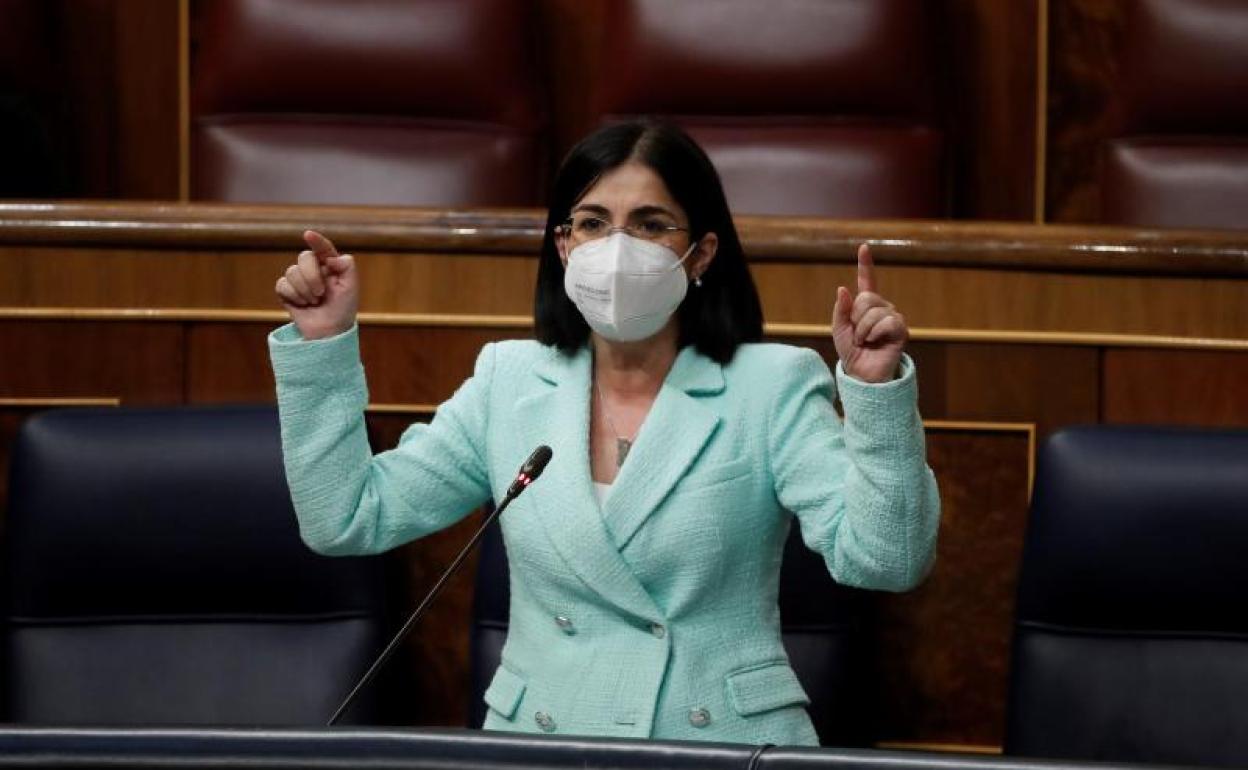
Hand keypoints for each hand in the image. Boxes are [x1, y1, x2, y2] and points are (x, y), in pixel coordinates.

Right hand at [275, 230, 359, 339]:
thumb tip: (331, 257)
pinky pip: (282, 284)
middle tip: (320, 293)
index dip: (316, 241)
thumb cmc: (343, 309)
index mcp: (330, 265)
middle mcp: (313, 269)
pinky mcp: (286, 291)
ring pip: (291, 271)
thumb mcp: (351, 287)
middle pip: (304, 257)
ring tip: (314, 302)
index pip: (323, 248)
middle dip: (311, 275)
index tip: (308, 235)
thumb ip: (347, 267)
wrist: (329, 331)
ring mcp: (299, 279)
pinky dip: (293, 296)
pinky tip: (303, 305)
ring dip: (304, 290)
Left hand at [831, 243, 907, 382]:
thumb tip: (843, 288)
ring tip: (865, 342)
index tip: (863, 247)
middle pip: (866, 297)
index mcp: (867, 306)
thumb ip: (840, 310)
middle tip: (857, 335)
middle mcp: (883, 308)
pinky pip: (886, 321)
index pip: (867, 281)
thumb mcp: (839, 329)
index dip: (865, 265)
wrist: (861, 374)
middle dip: (855, 318)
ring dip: (863, 330)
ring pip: (874, 310)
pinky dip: (875, 333)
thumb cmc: (851, 352)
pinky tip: (876, 343)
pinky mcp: (901, 330)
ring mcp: (893, 318)